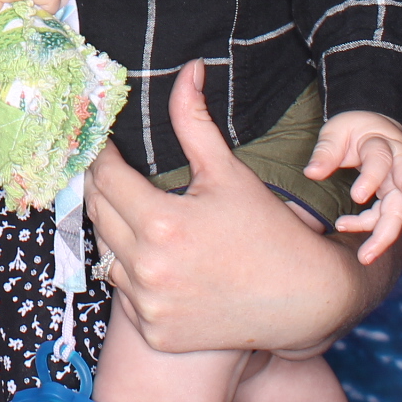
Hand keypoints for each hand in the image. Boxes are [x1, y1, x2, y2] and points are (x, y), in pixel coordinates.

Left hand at [85, 60, 400, 355]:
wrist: (304, 300)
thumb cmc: (269, 230)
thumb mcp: (228, 171)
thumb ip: (194, 121)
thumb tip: (188, 70)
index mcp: (163, 224)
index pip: (104, 176)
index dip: (100, 154)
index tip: (103, 142)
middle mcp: (149, 269)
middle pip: (97, 211)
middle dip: (102, 185)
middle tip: (113, 169)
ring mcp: (149, 306)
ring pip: (104, 251)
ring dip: (113, 227)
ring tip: (135, 209)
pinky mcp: (154, 331)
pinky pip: (122, 290)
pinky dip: (129, 269)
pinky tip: (152, 253)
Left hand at [308, 109, 401, 264]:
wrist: (373, 127)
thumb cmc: (352, 130)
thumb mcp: (336, 131)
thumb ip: (326, 151)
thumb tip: (312, 173)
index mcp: (384, 142)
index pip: (381, 160)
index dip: (371, 178)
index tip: (357, 196)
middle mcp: (401, 164)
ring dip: (389, 232)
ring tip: (368, 255)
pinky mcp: (396, 197)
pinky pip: (388, 215)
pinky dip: (370, 227)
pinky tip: (343, 225)